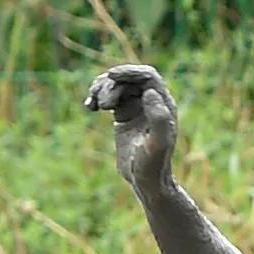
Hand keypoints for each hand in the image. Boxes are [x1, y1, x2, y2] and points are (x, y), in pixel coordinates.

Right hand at [85, 63, 179, 199]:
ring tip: (94, 105)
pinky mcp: (124, 115)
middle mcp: (151, 102)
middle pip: (129, 80)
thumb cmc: (153, 165)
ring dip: (101, 89)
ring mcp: (137, 107)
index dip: (129, 72)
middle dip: (112, 86)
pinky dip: (97, 97)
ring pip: (117, 86)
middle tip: (104, 105)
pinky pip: (109, 97)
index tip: (111, 75)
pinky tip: (89, 107)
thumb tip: (149, 92)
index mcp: (163, 104)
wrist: (146, 181)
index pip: (147, 76)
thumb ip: (159, 119)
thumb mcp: (157, 144)